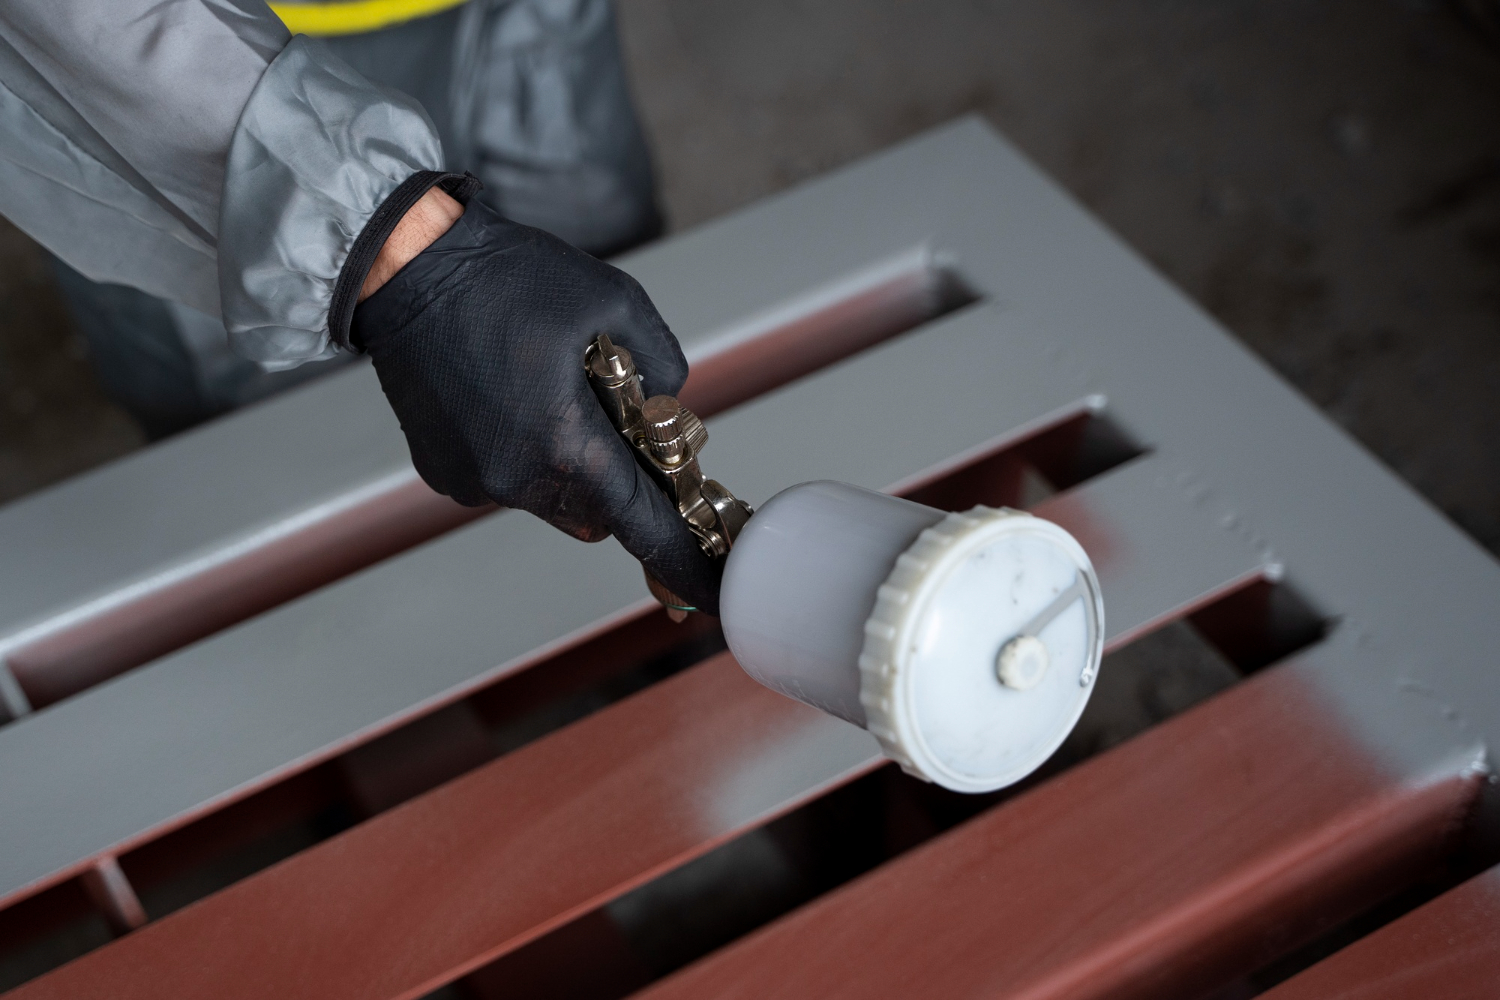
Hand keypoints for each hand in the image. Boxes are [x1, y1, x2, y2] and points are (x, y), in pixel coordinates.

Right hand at [351, 195, 721, 613]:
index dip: (682, 559)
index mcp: (563, 445)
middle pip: (598, 513)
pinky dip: (523, 453)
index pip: (641, 524)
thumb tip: (669, 401)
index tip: (709, 589)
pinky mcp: (444, 473)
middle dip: (619, 480)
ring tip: (551, 391)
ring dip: (567, 463)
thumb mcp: (615, 301)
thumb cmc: (503, 277)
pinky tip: (510, 395)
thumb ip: (663, 361)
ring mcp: (473, 481)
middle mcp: (515, 478)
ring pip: (552, 499)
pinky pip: (507, 481)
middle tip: (620, 420)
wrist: (405, 267)